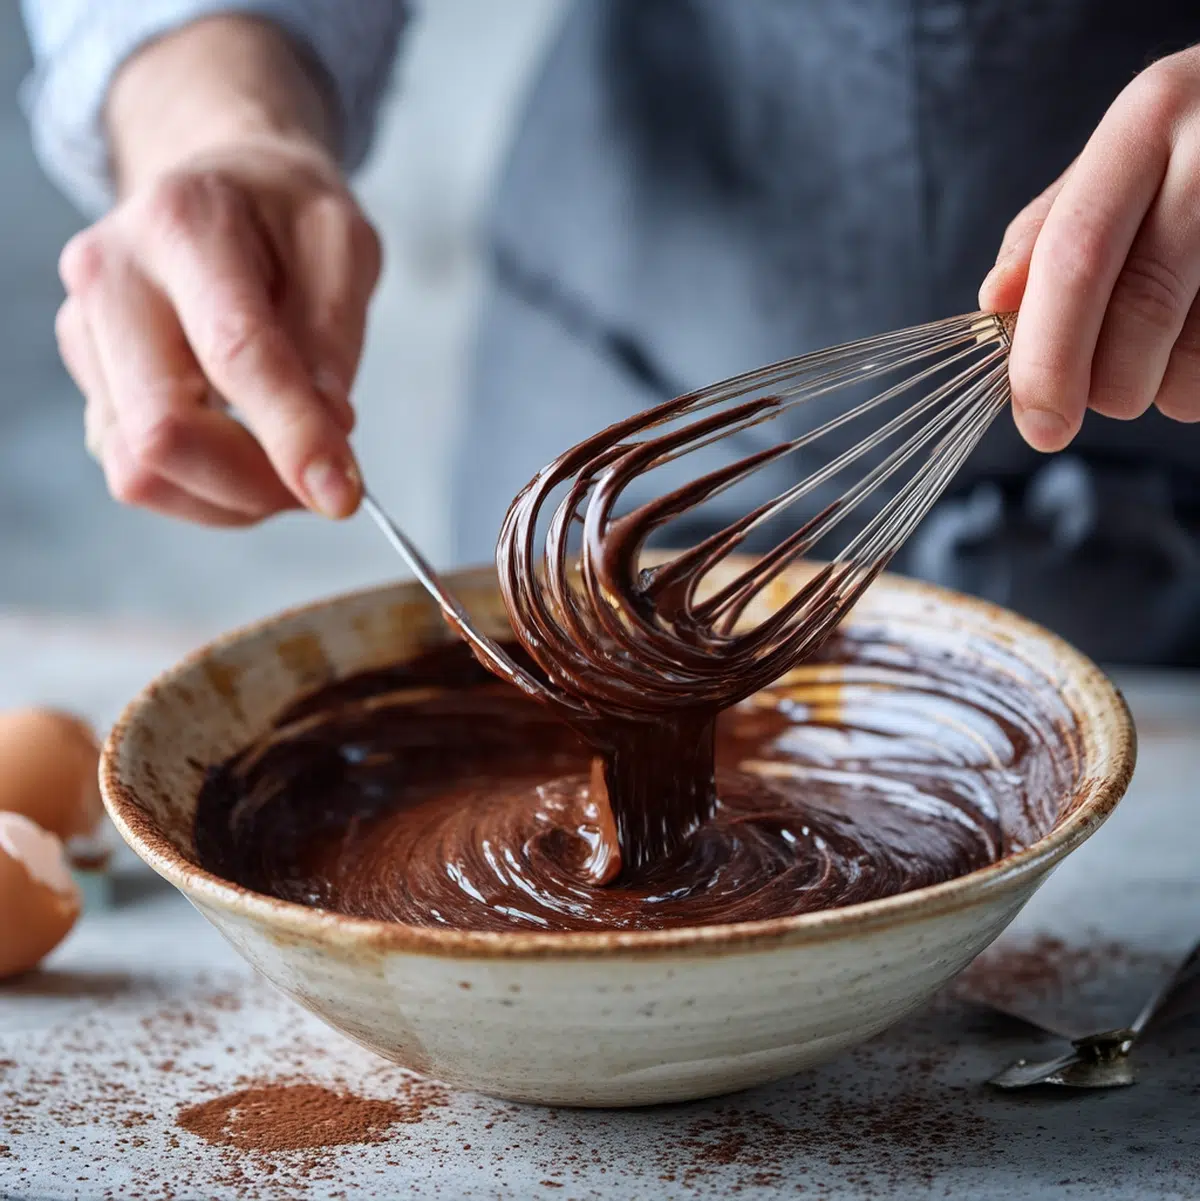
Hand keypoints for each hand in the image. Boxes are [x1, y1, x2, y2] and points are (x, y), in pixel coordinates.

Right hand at [54, 15, 379, 524]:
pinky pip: (135, 471)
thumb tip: (329, 440)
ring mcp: (87, 331)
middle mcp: (111, 275)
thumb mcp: (343, 249)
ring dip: (227, 498)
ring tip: (288, 468)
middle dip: (254, 483)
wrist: (220, 184)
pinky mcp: (90, 379)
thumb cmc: (287, 213)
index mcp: (182, 223)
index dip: (292, 437)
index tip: (342, 496)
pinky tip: (248, 457)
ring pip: (137, 468)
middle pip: (162, 430)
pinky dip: (203, 490)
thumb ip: (334, 343)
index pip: (235, 354)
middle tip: (323, 485)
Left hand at [980, 44, 1199, 451]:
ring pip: (1198, 351)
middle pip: (1141, 309)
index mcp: (1148, 120)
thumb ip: (1052, 227)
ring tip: (1167, 347)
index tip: (1038, 425)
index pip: (1075, 259)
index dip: (1048, 357)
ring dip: (1166, 385)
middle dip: (1108, 383)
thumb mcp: (1125, 155)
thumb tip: (996, 303)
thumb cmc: (1195, 146)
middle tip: (1106, 391)